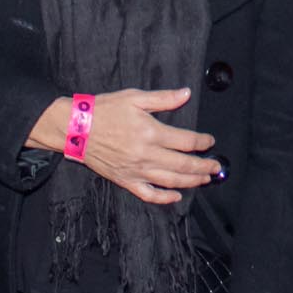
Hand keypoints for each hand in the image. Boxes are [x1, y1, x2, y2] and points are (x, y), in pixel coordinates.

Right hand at [26, 88, 218, 203]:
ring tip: (204, 179)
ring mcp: (136, 170)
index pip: (186, 141)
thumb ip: (163, 98)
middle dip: (204, 166)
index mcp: (151, 133)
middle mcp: (146, 155)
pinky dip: (164, 198)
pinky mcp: (125, 180)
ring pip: (171, 181)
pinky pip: (148, 194)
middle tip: (216, 166)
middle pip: (183, 165)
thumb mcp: (134, 97)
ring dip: (191, 181)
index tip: (210, 141)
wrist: (75, 128)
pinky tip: (176, 196)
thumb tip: (186, 93)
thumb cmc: (104, 110)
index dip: (202, 142)